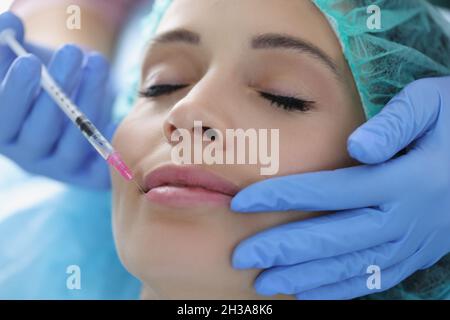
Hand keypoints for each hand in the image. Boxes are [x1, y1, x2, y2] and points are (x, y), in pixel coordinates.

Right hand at [0, 12, 114, 188]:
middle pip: (39, 131)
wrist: (66, 107)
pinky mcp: (88, 172)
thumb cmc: (35, 82)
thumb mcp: (15, 62)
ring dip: (89, 99)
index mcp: (3, 130)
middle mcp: (27, 153)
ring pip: (73, 142)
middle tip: (72, 51)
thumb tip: (9, 21)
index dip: (15, 91)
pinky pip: (101, 162)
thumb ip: (6, 44)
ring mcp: (59, 166)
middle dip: (58, 90)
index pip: (4, 118)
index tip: (30, 60)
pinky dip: (110, 136)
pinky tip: (116, 103)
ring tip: (97, 62)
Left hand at [231, 77, 449, 298]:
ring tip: (265, 282)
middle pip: (332, 238)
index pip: (330, 190)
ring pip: (349, 266)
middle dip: (282, 248)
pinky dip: (339, 290)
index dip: (284, 196)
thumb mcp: (433, 106)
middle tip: (242, 256)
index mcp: (403, 180)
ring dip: (303, 277)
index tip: (243, 202)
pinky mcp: (416, 255)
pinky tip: (309, 293)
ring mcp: (411, 243)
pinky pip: (373, 280)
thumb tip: (356, 147)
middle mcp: (404, 219)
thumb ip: (395, 124)